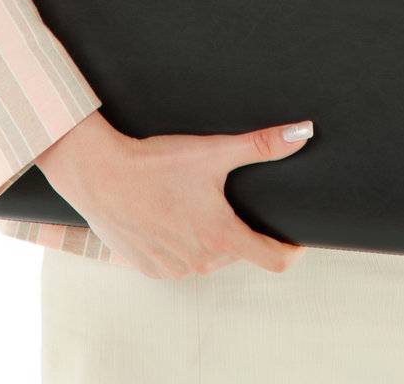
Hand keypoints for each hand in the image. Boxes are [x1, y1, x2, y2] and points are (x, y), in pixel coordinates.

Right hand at [35, 109, 312, 278]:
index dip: (291, 248)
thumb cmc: (156, 162)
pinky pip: (177, 260)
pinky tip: (167, 215)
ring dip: (206, 236)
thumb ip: (262, 145)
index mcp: (221, 236)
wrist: (100, 174)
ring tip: (191, 202)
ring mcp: (173, 269)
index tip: (295, 235)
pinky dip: (179, 243)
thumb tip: (302, 134)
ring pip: (206, 257)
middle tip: (222, 196)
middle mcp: (200, 261)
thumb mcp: (214, 150)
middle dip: (237, 228)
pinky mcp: (149, 269)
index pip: (274, 260)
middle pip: (236, 251)